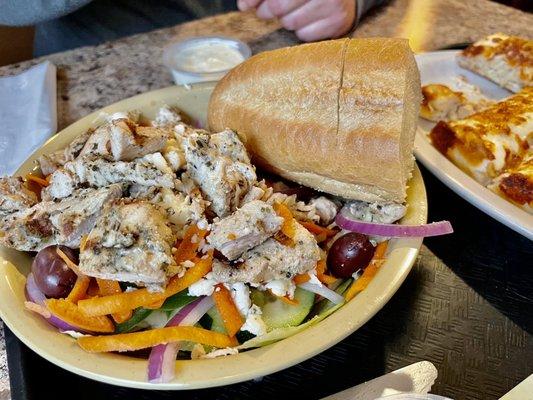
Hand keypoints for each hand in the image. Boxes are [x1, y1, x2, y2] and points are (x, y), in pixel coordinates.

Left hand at [237, 0, 355, 41]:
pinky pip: (304, 35)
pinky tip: (309, 20)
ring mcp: (333, 5)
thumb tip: (243, 5)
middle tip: (268, 11)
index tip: (245, 6)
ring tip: (296, 12)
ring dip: (287, 20)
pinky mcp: (337, 23)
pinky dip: (302, 30)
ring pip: (290, 23)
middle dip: (268, 11)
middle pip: (278, 7)